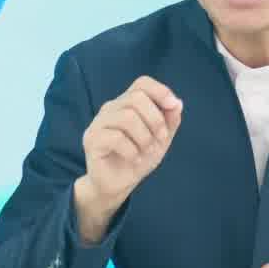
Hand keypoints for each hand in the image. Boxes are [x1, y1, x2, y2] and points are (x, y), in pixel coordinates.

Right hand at [74, 76, 182, 242]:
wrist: (119, 184)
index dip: (160, 91)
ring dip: (144, 137)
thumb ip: (170, 120)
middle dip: (155, 120)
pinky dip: (132, 151)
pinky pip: (116, 138)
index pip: (142, 83)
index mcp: (127, 103)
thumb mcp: (161, 139)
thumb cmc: (139, 157)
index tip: (173, 106)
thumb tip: (177, 103)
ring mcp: (98, 123)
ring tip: (146, 151)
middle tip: (159, 139)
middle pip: (136, 98)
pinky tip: (134, 159)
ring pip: (127, 117)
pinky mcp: (91, 140)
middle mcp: (111, 108)